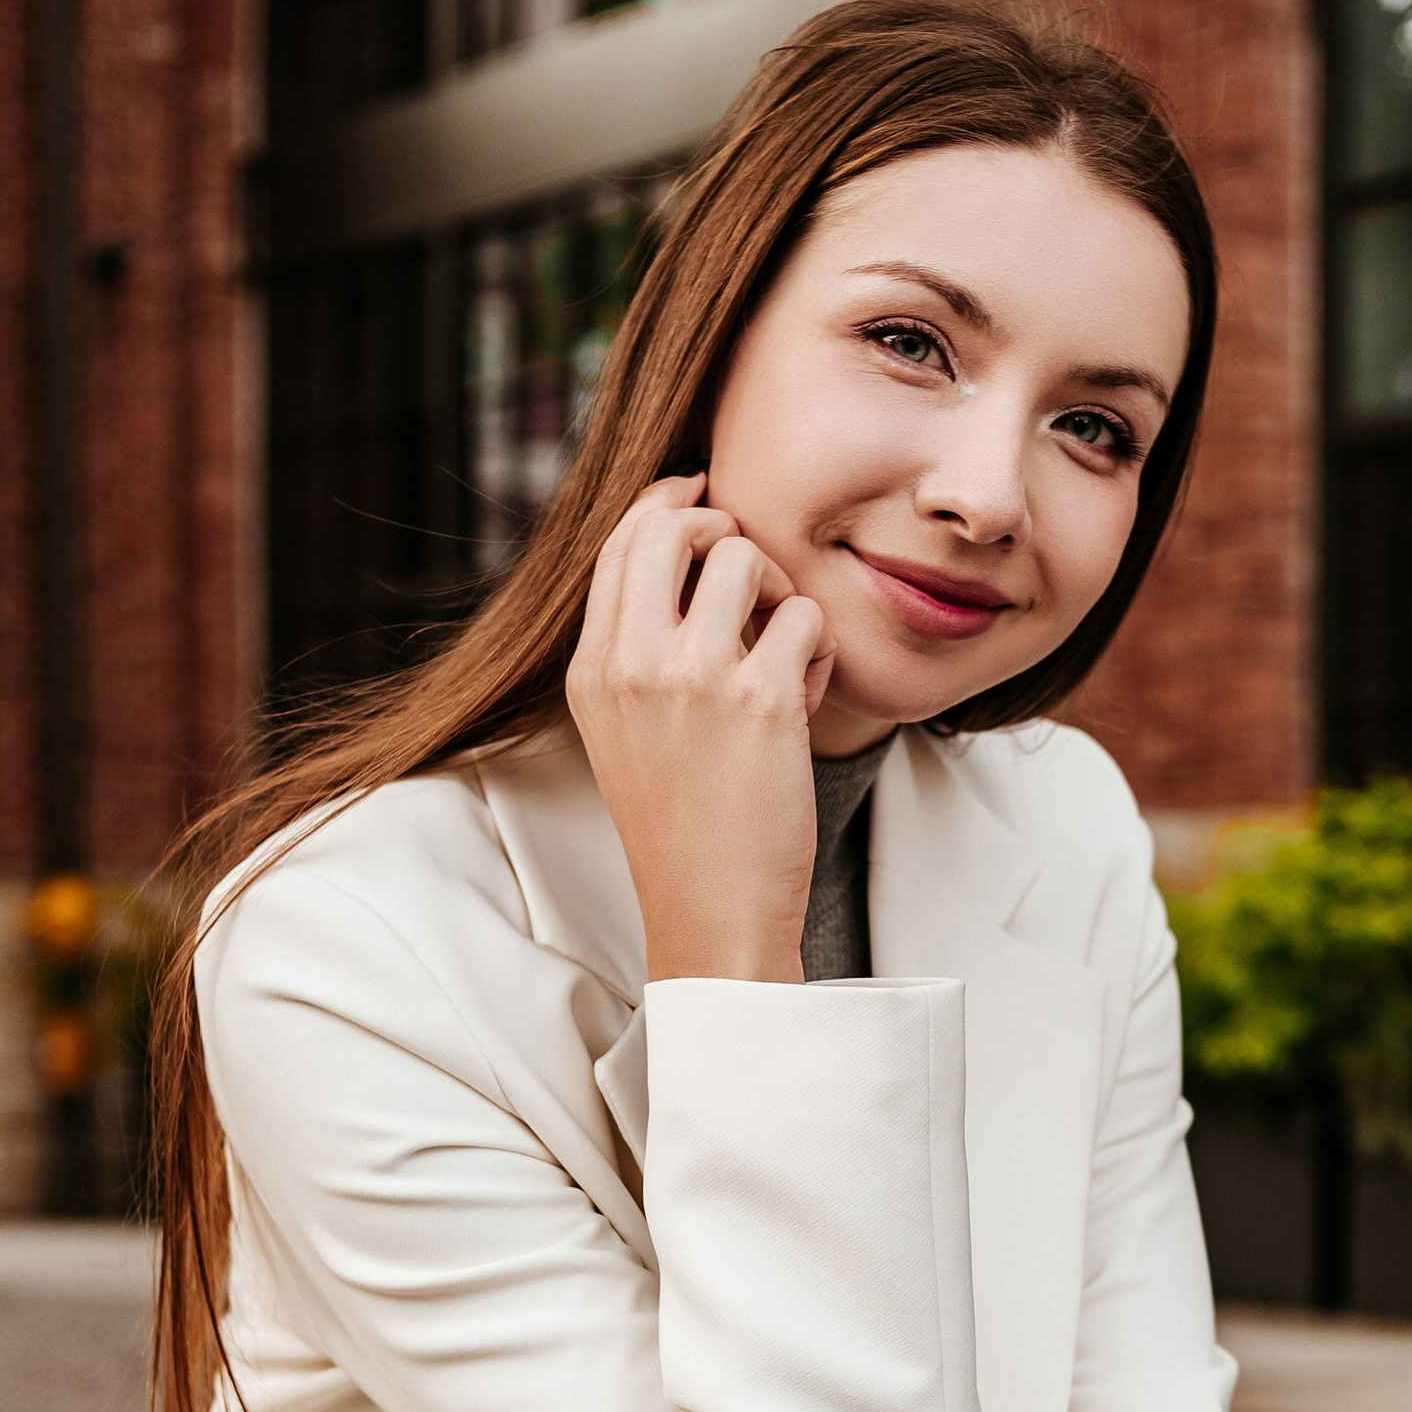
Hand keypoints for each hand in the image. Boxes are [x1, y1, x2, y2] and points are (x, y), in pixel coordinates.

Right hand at [565, 474, 836, 980]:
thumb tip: (686, 561)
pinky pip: (805, 618)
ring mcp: (692, 680)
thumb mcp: (627, 733)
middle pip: (670, 526)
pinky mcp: (760, 702)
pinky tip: (808, 692)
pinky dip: (819, 646)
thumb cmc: (685, 828)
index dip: (668, 504)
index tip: (704, 498)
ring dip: (780, 590)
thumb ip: (639, 653)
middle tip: (752, 576)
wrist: (711, 913)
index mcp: (592, 671)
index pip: (619, 543)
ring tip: (784, 647)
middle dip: (722, 526)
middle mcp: (631, 665)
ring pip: (744, 558)